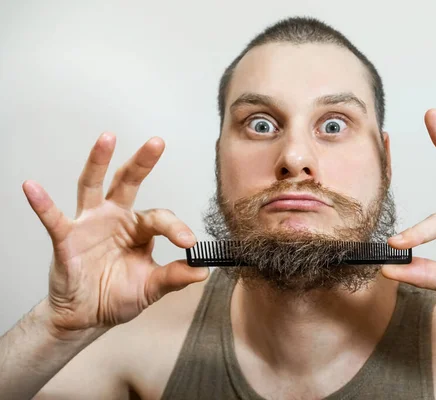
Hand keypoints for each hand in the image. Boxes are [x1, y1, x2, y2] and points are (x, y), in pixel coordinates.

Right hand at [23, 133, 207, 336]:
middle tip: (157, 142)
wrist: (88, 316)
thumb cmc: (118, 295)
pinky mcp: (66, 238)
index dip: (176, 228)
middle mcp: (115, 218)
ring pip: (93, 186)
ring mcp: (90, 224)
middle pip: (129, 182)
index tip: (189, 243)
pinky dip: (42, 203)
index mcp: (139, 228)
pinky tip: (32, 186)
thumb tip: (203, 271)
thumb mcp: (151, 287)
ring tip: (108, 138)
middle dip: (142, 162)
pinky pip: (53, 217)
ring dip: (99, 161)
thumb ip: (174, 276)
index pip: (160, 218)